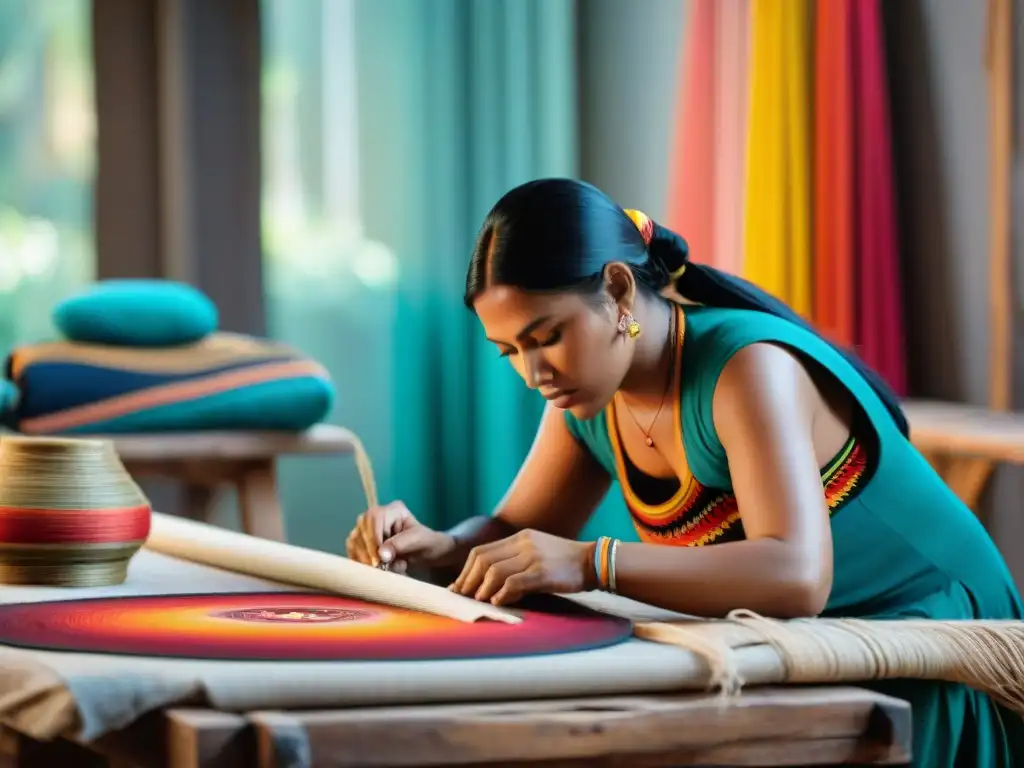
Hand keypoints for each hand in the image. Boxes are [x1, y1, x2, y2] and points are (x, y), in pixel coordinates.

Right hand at [345, 501, 455, 572]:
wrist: (427, 554)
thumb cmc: (426, 543)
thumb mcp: (418, 541)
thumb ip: (400, 545)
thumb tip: (381, 554)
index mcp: (393, 510)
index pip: (375, 518)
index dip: (374, 537)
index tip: (378, 558)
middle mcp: (378, 516)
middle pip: (361, 528)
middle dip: (367, 550)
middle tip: (377, 567)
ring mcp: (369, 528)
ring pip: (354, 539)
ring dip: (363, 556)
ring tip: (379, 568)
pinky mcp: (363, 542)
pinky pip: (352, 549)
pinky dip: (359, 560)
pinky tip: (370, 569)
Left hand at [449, 529, 593, 605]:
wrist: (593, 562)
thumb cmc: (564, 562)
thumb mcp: (537, 552)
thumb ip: (515, 560)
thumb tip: (490, 582)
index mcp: (520, 537)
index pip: (482, 552)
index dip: (466, 570)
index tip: (459, 586)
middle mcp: (523, 544)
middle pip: (483, 560)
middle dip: (468, 580)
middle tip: (462, 596)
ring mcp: (532, 557)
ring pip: (494, 571)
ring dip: (482, 589)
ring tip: (479, 601)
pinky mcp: (542, 573)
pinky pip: (513, 583)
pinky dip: (501, 594)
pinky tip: (497, 602)